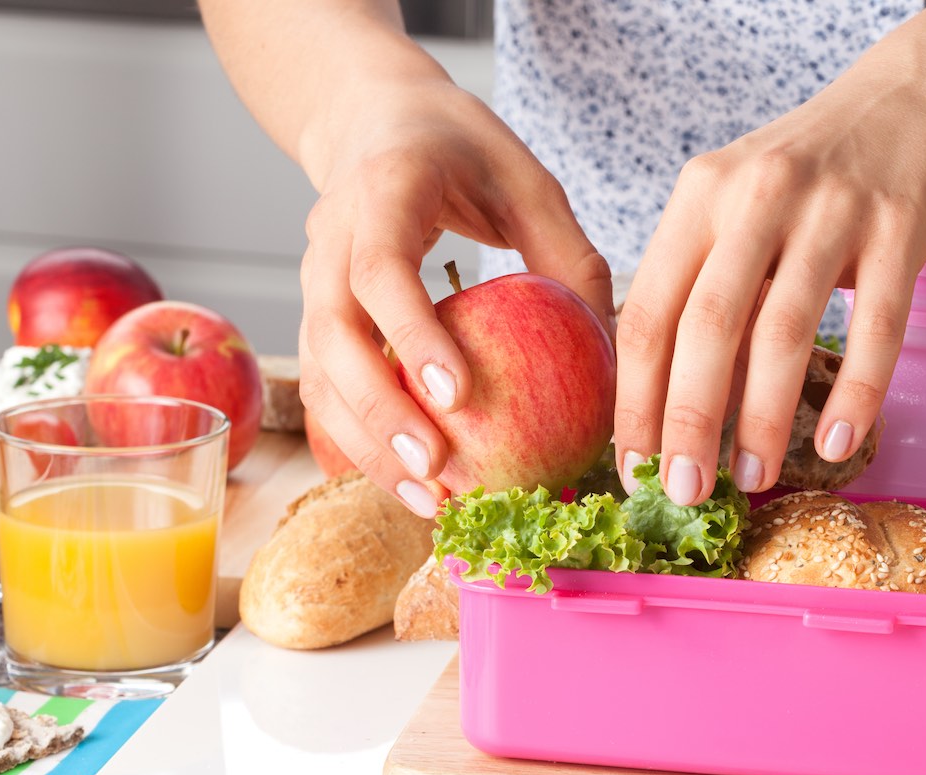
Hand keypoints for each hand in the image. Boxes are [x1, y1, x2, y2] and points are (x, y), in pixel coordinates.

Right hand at [295, 78, 612, 516]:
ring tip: (429, 501)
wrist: (376, 122)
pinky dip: (360, 441)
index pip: (380, 268)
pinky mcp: (318, 317)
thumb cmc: (465, 151)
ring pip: (320, 374)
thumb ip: (568, 256)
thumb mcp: (529, 182)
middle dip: (381, 413)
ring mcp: (312, 280)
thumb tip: (613, 349)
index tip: (455, 396)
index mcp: (383, 190)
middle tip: (437, 472)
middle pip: (335, 336)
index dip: (411, 334)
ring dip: (367, 445)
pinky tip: (411, 486)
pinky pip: (326, 388)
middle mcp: (330, 237)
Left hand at [614, 54, 925, 504]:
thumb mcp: (737, 203)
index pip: (648, 311)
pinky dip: (855, 394)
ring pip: (784, 331)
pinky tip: (835, 444)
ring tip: (752, 479)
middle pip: (706, 327)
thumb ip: (703, 281)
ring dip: (762, 419)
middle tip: (684, 494)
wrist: (915, 96)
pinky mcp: (900, 226)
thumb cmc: (813, 172)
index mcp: (700, 196)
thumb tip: (665, 401)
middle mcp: (756, 197)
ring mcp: (831, 210)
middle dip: (689, 423)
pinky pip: (877, 326)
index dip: (634, 398)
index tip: (633, 466)